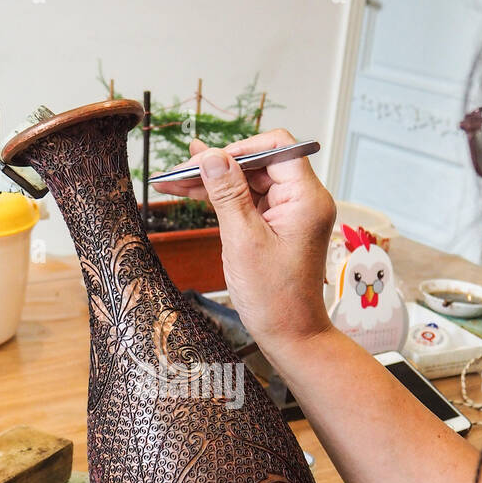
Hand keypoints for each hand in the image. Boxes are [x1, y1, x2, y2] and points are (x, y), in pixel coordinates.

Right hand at [152, 128, 336, 349]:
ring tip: (174, 181)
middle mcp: (304, 200)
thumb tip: (210, 156)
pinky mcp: (278, 225)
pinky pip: (249, 201)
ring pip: (249, 181)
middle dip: (219, 165)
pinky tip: (193, 192)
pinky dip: (223, 199)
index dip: (239, 149)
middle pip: (259, 163)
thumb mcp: (242, 241)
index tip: (206, 161)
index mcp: (306, 198)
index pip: (276, 147)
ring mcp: (291, 212)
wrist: (290, 335)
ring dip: (214, 181)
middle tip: (178, 172)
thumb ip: (226, 194)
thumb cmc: (274, 298)